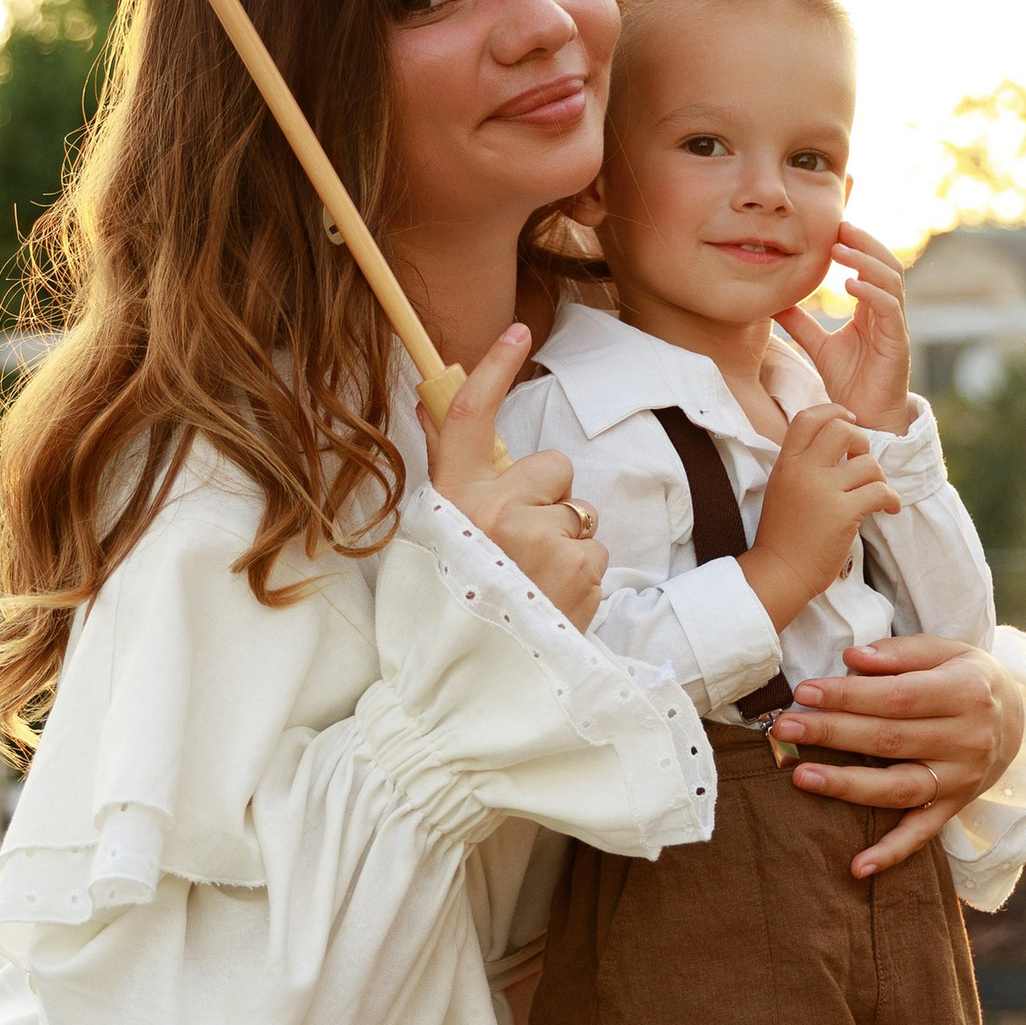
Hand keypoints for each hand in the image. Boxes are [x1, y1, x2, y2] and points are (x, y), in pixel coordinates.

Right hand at [424, 324, 606, 629]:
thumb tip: (438, 411)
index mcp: (453, 503)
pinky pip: (595, 550)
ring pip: (579, 512)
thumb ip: (449, 483)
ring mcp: (542, 541)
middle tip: (521, 548)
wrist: (467, 694)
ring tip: (535, 585)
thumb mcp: (431, 544)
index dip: (495, 368)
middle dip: (548, 498)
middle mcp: (497, 513)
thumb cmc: (446, 616)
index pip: (470, 416)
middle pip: (553, 466)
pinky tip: (553, 602)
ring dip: (565, 542)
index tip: (519, 330)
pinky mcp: (581, 570)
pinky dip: (581, 575)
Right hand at [740, 405, 895, 636]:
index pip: (808, 418)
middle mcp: (803, 471)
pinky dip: (892, 500)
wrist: (780, 572)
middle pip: (843, 429)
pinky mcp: (844, 514)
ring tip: (874, 495)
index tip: (849, 421)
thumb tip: (837, 446)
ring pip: (869, 463)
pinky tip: (888, 509)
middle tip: (861, 463)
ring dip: (879, 478)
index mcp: (786, 463)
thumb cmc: (784, 536)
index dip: (834, 412)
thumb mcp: (782, 489)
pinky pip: (881, 491)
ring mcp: (823, 491)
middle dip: (861, 442)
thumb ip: (803, 465)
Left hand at [771, 632, 1025, 880]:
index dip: (849, 696)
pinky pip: (922, 834)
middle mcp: (968, 740)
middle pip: (891, 739)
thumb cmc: (967, 678)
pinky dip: (891, 853)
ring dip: (848, 785)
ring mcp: (962, 779)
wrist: (1017, 719)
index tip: (805, 692)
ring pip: (899, 787)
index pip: (898, 696)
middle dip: (833, 733)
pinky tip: (857, 867)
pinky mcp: (955, 807)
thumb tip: (851, 659)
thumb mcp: (945, 651)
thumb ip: (898, 653)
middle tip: (785, 729)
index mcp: (966, 692)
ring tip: (802, 776)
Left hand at [791, 218, 912, 432]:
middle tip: (841, 226)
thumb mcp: (819, 346)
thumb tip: (774, 302)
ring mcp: (895, 326)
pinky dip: (871, 292)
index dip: (857, 245)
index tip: (834, 228)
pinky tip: (850, 284)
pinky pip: (889, 309)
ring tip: (840, 250)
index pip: (871, 265)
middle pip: (886, 263)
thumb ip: (801, 323)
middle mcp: (887, 312)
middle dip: (865, 242)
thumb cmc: (850, 382)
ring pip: (891, 280)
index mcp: (872, 308)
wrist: (864, 418)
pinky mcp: (897, 343)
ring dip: (866, 261)